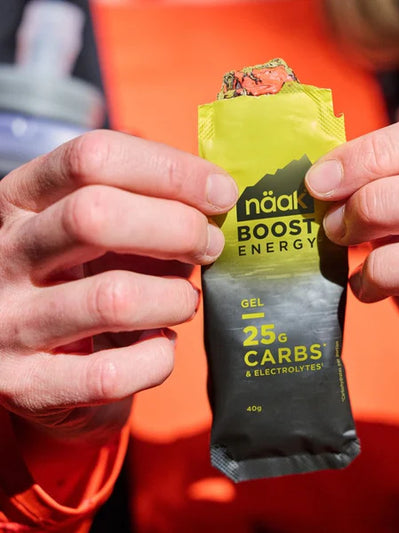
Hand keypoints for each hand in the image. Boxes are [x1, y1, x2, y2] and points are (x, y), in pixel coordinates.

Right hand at [0, 130, 236, 442]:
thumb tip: (215, 196)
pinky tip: (161, 344)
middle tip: (212, 246)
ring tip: (186, 301)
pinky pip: (112, 373)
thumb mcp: (101, 232)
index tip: (220, 192)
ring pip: (113, 298)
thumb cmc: (86, 282)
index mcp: (21, 200)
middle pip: (95, 217)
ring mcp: (9, 323)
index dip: (170, 170)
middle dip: (178, 229)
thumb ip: (146, 207)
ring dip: (175, 298)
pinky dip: (157, 358)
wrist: (44, 366)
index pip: (92, 157)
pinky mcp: (28, 385)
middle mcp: (4, 255)